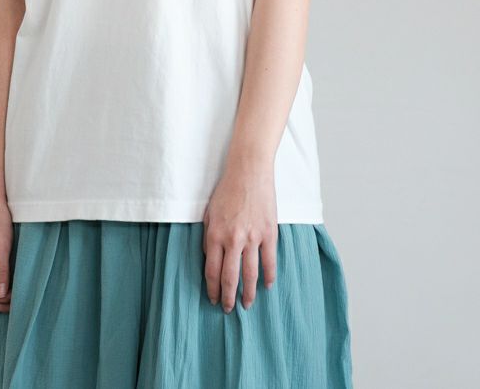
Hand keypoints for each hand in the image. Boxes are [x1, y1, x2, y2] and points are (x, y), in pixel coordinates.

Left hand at [202, 164, 277, 312]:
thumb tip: (211, 260)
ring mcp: (252, 237)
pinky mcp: (269, 233)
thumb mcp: (209, 213)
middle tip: (228, 309)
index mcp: (215, 234)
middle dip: (228, 298)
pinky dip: (269, 277)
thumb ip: (209, 237)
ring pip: (250, 274)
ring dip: (248, 293)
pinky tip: (267, 286)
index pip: (212, 271)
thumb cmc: (227, 190)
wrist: (249, 171)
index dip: (213, 289)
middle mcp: (233, 239)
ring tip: (246, 305)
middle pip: (230, 278)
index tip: (213, 299)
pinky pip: (270, 261)